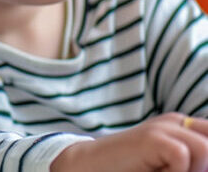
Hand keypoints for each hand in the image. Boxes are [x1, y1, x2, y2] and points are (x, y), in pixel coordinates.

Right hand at [51, 113, 207, 171]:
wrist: (91, 166)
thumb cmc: (132, 170)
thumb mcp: (170, 165)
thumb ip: (194, 160)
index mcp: (184, 127)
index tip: (196, 165)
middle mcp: (177, 122)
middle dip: (203, 163)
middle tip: (171, 168)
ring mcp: (164, 126)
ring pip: (204, 149)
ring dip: (189, 169)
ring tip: (163, 171)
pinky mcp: (152, 136)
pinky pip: (182, 155)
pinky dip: (174, 171)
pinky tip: (153, 170)